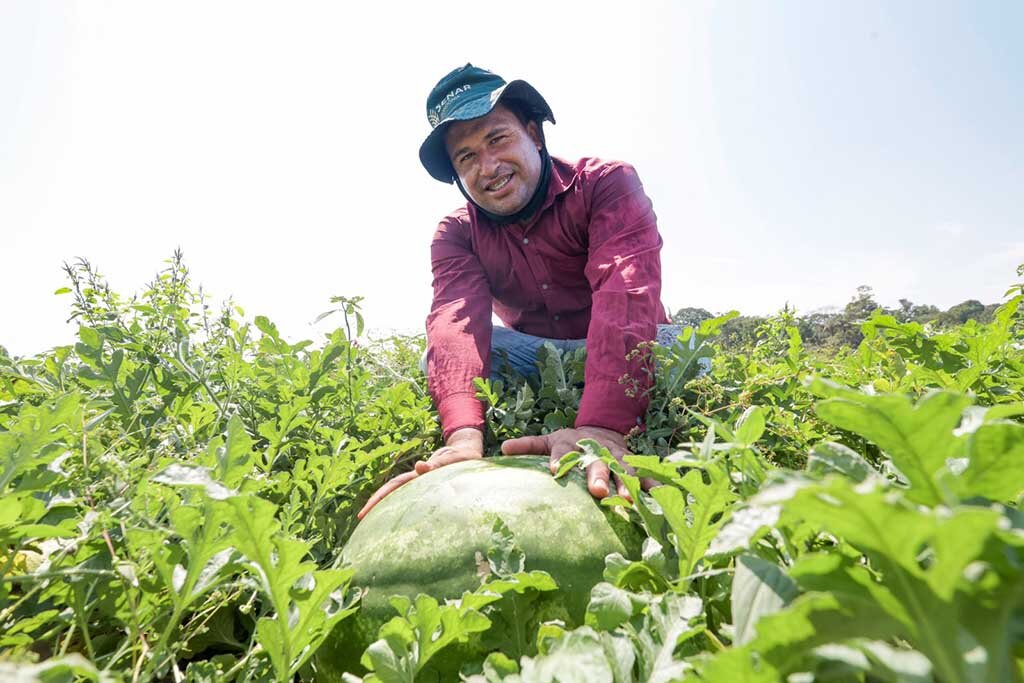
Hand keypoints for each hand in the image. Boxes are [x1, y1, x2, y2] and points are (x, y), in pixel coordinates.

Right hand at [356, 428, 483, 519]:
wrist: (466, 451)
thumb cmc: (460, 456)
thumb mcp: (452, 458)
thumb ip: (438, 463)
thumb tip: (419, 467)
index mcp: (419, 475)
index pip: (394, 487)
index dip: (378, 498)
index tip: (364, 512)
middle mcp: (417, 480)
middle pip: (391, 491)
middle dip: (375, 504)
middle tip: (360, 519)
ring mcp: (422, 484)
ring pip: (399, 496)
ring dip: (386, 508)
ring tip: (373, 525)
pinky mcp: (430, 488)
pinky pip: (412, 500)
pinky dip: (401, 509)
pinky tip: (397, 522)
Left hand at [501, 426, 652, 499]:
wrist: (603, 431)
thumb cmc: (571, 442)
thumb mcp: (550, 440)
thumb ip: (529, 445)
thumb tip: (503, 449)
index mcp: (571, 443)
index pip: (563, 449)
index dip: (559, 458)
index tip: (554, 469)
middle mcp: (595, 449)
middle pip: (596, 461)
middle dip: (598, 475)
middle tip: (598, 491)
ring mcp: (616, 456)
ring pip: (623, 469)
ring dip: (627, 484)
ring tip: (630, 501)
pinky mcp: (632, 463)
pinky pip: (644, 474)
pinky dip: (652, 484)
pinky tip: (660, 496)